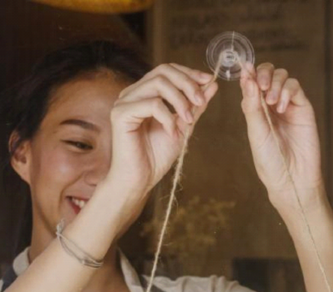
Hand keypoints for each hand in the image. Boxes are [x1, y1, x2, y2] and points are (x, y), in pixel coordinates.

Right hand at [103, 63, 218, 219]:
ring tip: (188, 120)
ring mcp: (124, 102)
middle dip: (187, 83)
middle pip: (163, 71)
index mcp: (144, 93)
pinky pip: (151, 104)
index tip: (208, 81)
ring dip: (180, 100)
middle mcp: (132, 94)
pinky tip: (172, 132)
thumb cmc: (156, 156)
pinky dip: (167, 117)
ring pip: (158, 84)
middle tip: (201, 102)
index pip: (166, 70)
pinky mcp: (120, 114)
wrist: (140, 180)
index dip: (189, 73)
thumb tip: (212, 83)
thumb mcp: (183, 126)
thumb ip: (195, 105)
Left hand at [240, 62, 325, 215]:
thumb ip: (251, 104)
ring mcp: (288, 105)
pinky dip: (287, 91)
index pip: (251, 81)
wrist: (292, 178)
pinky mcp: (303, 108)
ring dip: (274, 83)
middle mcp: (270, 105)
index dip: (248, 73)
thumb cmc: (269, 160)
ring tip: (271, 102)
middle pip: (267, 74)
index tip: (245, 69)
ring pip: (282, 77)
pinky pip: (295, 87)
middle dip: (263, 74)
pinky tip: (281, 107)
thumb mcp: (255, 131)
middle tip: (261, 86)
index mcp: (255, 109)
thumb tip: (245, 76)